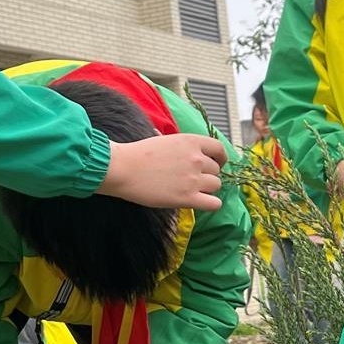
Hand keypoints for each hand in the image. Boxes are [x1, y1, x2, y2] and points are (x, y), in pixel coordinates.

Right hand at [98, 135, 226, 209]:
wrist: (122, 168)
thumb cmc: (137, 154)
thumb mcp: (163, 139)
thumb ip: (177, 143)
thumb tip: (170, 139)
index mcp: (191, 141)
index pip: (219, 149)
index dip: (220, 158)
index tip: (216, 164)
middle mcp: (196, 159)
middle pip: (216, 170)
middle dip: (208, 175)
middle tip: (194, 180)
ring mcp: (193, 179)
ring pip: (216, 186)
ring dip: (208, 189)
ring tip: (193, 190)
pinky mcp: (187, 198)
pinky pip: (214, 204)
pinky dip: (211, 204)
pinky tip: (202, 202)